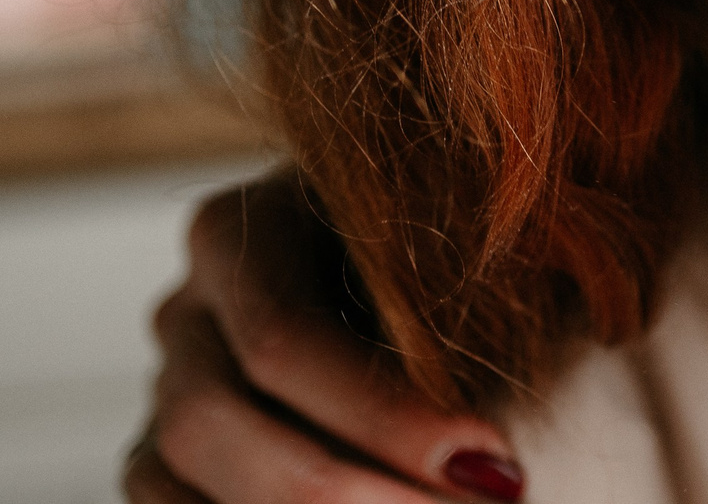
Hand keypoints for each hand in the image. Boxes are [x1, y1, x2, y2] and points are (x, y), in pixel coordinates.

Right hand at [126, 173, 524, 503]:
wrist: (405, 274)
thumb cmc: (454, 249)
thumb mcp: (462, 240)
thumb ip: (483, 278)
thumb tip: (539, 388)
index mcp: (245, 229)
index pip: (284, 337)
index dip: (385, 418)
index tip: (496, 467)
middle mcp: (188, 312)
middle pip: (212, 421)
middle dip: (344, 490)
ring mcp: (168, 391)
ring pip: (173, 477)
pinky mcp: (170, 463)